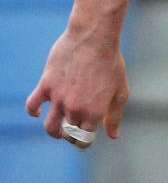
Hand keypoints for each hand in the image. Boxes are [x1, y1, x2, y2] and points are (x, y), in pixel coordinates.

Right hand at [25, 30, 128, 147]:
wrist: (94, 39)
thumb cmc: (111, 64)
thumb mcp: (119, 92)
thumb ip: (114, 116)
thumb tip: (112, 136)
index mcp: (95, 113)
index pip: (83, 140)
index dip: (83, 143)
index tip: (83, 141)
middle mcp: (75, 109)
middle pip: (67, 134)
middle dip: (70, 137)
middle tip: (72, 131)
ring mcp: (59, 98)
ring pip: (49, 126)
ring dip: (53, 131)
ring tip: (57, 128)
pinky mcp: (46, 85)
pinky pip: (32, 105)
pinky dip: (33, 112)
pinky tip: (37, 113)